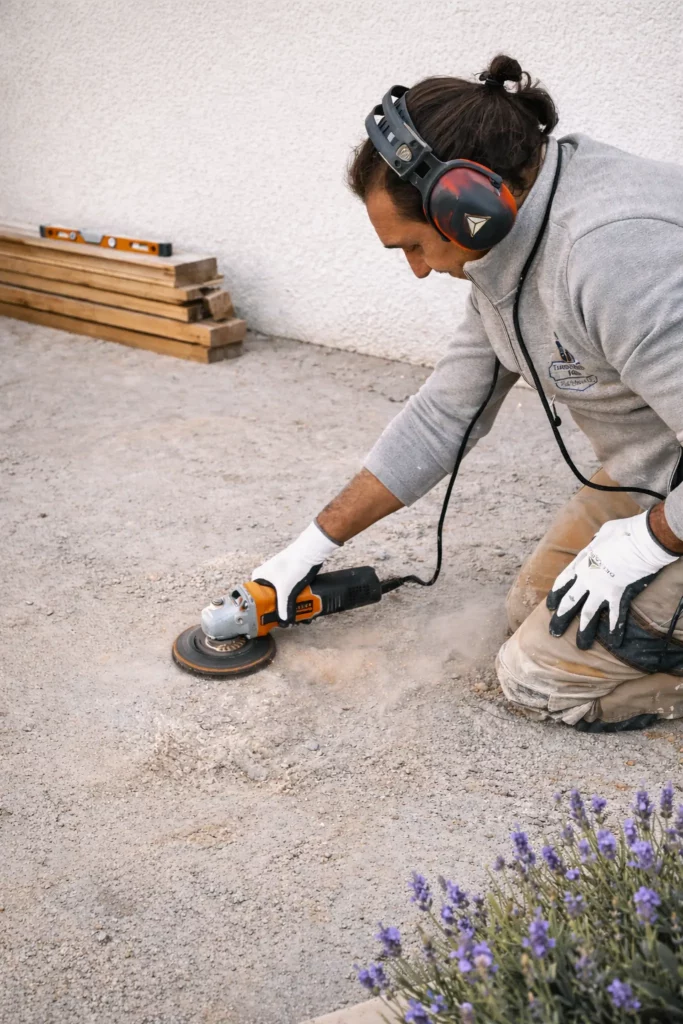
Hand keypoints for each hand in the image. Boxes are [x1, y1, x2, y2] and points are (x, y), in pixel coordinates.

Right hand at [251, 521, 339, 623]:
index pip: (254, 596)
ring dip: (283, 602)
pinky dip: (290, 595)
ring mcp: (277, 573)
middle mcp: (266, 574)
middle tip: (280, 617)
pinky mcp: (287, 573)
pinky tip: (296, 601)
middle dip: (274, 606)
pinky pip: (286, 588)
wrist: (310, 551)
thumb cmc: (294, 564)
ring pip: (278, 592)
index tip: (265, 618)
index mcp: (259, 576)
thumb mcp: (286, 589)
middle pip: (267, 596)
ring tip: (289, 611)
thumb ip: (284, 606)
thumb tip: (284, 620)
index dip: (260, 608)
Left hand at [546, 511, 677, 649]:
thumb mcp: (603, 533)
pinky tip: (615, 640)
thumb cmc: (621, 533)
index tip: (550, 605)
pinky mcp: (618, 594)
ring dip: (584, 630)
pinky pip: (616, 614)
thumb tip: (599, 539)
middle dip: (561, 618)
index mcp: (581, 563)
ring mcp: (602, 589)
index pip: (563, 581)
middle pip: (570, 601)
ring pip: (588, 613)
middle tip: (554, 631)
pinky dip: (616, 627)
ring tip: (581, 645)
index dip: (556, 594)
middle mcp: (587, 579)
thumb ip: (598, 540)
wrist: (638, 541)